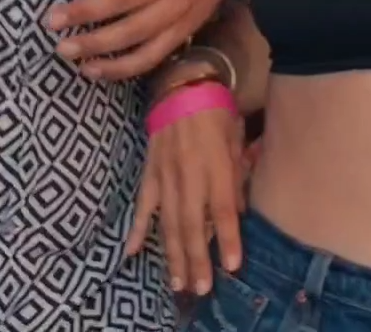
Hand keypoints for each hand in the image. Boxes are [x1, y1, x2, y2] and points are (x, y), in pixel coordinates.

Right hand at [126, 100, 244, 295]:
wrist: (182, 83)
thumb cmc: (217, 112)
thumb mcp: (237, 140)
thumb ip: (238, 177)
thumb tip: (238, 213)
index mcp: (215, 165)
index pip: (224, 209)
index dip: (228, 239)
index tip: (232, 266)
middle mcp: (189, 174)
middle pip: (194, 224)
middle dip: (197, 259)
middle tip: (200, 288)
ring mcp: (165, 175)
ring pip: (168, 221)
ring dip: (172, 254)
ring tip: (176, 281)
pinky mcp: (149, 172)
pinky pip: (142, 205)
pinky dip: (137, 229)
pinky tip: (132, 251)